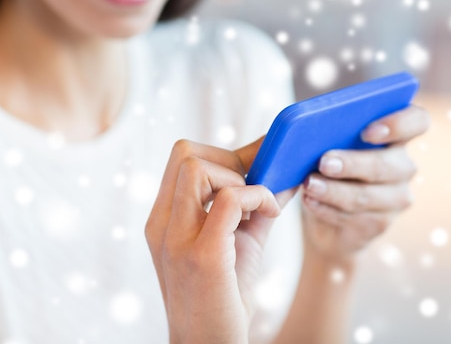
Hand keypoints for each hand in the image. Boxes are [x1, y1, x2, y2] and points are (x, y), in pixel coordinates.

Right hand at [145, 138, 295, 343]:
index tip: (255, 162)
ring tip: (260, 206)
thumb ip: (257, 207)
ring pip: (198, 167)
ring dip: (240, 178)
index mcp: (164, 220)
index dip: (222, 152)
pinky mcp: (203, 256)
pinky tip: (271, 213)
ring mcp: (178, 240)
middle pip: (185, 153)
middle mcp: (162, 226)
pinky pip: (231, 199)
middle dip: (229, 158)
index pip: (181, 159)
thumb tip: (287, 172)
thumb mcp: (240, 243)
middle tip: (255, 184)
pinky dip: (259, 196)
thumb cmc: (225, 297)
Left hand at [300, 105, 429, 264]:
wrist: (326, 213)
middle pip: (385, 164)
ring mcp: (397, 197)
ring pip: (366, 195)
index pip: (417, 121)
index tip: (368, 132)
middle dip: (352, 163)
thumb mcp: (329, 145)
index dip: (399, 124)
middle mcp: (403, 165)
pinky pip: (353, 217)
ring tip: (310, 184)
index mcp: (396, 136)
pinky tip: (311, 201)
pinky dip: (326, 208)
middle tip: (324, 162)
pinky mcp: (381, 222)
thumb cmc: (328, 165)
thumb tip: (314, 132)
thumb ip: (332, 135)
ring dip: (333, 190)